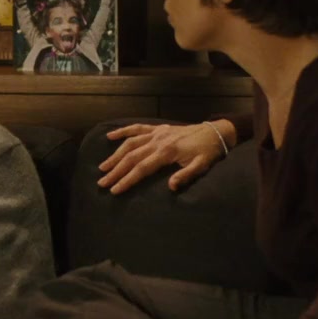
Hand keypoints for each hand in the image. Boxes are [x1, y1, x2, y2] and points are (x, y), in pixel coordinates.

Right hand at [97, 121, 231, 194]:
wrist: (215, 133)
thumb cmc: (208, 152)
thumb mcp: (201, 166)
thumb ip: (185, 176)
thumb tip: (170, 187)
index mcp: (167, 152)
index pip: (142, 168)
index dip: (127, 180)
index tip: (115, 190)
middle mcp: (158, 141)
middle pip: (131, 157)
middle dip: (116, 171)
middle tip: (102, 182)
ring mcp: (156, 133)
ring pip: (130, 143)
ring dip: (115, 155)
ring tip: (103, 167)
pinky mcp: (158, 128)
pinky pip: (137, 128)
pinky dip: (123, 131)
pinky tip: (110, 136)